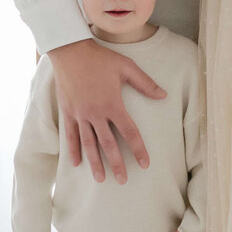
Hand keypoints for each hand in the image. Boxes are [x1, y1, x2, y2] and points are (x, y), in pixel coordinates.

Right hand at [48, 38, 165, 184]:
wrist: (70, 51)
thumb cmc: (100, 58)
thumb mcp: (126, 67)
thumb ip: (145, 83)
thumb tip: (163, 96)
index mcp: (112, 104)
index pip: (129, 132)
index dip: (138, 149)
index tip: (144, 164)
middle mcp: (96, 114)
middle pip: (108, 144)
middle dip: (116, 164)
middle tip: (123, 181)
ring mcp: (80, 114)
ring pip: (89, 144)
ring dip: (95, 163)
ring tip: (101, 179)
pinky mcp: (68, 112)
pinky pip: (71, 135)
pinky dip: (73, 150)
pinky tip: (77, 163)